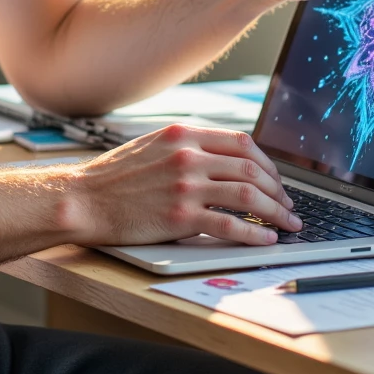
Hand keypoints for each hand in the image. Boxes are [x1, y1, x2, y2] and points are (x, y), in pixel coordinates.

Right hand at [68, 123, 301, 247]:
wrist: (83, 198)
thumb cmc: (114, 176)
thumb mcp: (153, 144)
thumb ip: (187, 146)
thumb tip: (225, 158)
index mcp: (184, 134)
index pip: (242, 143)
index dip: (268, 163)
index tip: (276, 180)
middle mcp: (188, 155)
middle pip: (252, 169)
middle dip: (279, 190)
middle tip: (289, 206)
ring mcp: (186, 185)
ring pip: (249, 196)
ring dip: (276, 212)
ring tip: (287, 224)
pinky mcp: (181, 217)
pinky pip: (231, 225)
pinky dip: (255, 234)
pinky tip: (266, 239)